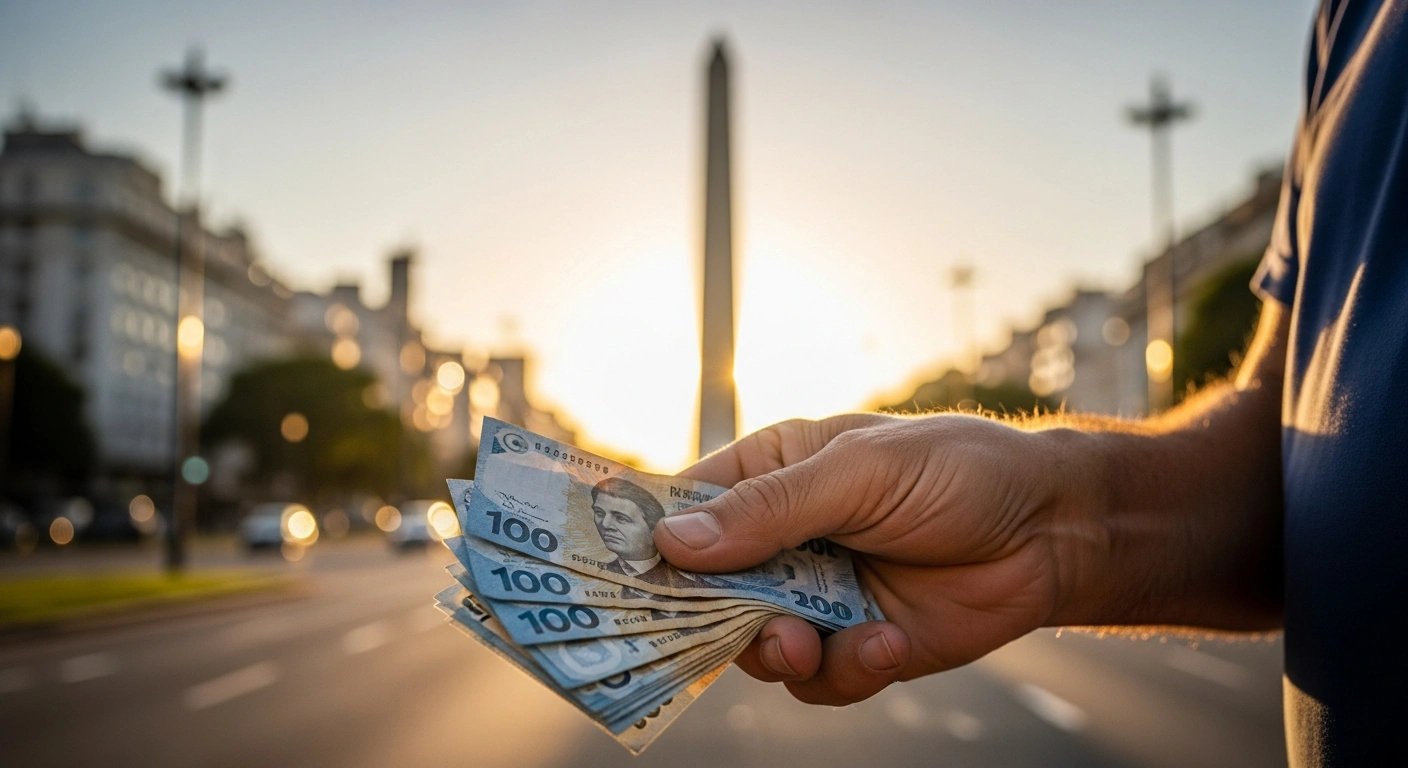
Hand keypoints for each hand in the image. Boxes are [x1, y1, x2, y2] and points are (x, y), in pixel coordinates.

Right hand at [656, 413, 1086, 705]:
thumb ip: (770, 509)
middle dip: (710, 617)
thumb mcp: (860, 471)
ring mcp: (817, 597)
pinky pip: (819, 681)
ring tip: (808, 642)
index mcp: (770, 476)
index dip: (646, 541)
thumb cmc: (958, 470)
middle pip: (705, 592)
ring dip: (777, 652)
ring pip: (753, 647)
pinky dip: (846, 670)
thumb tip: (674, 543)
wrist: (1052, 529)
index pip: (684, 510)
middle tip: (733, 622)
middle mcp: (782, 541)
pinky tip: (886, 641)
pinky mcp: (856, 646)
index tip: (616, 574)